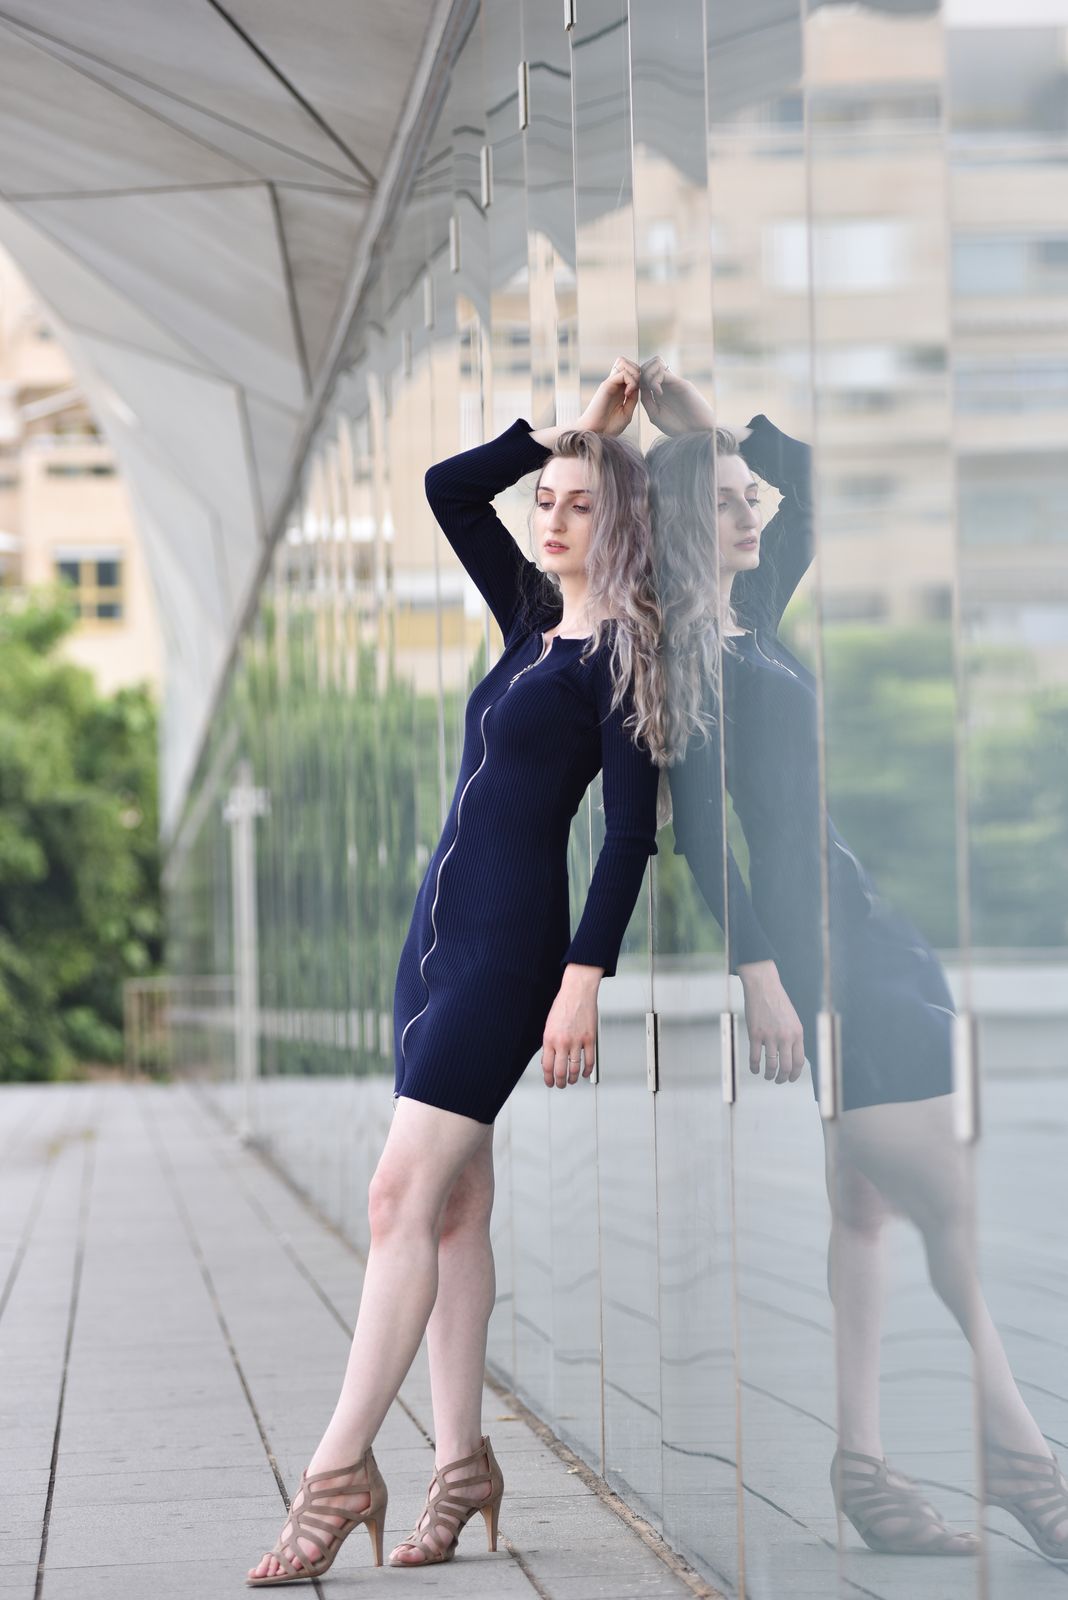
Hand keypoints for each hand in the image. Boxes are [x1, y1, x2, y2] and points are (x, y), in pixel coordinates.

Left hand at [541, 967, 599, 1087]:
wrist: (577, 992)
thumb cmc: (563, 1006)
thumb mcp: (549, 1025)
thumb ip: (549, 1044)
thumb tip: (549, 1061)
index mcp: (549, 1039)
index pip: (547, 1066)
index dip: (548, 1078)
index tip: (550, 1083)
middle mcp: (562, 1042)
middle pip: (561, 1071)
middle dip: (560, 1082)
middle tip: (561, 1085)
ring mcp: (577, 1041)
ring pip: (575, 1069)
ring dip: (572, 1079)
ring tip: (571, 1081)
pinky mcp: (590, 1039)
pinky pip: (589, 1061)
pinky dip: (587, 1070)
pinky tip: (584, 1073)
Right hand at [574, 357, 639, 437]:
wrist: (596, 434)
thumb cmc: (609, 427)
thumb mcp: (627, 412)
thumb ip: (633, 398)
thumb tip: (639, 385)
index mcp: (619, 390)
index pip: (630, 371)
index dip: (639, 377)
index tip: (639, 392)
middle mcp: (614, 384)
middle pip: (627, 363)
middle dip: (638, 372)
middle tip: (637, 388)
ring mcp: (610, 383)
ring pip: (624, 363)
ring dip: (634, 374)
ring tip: (633, 389)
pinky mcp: (606, 385)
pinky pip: (623, 373)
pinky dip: (631, 381)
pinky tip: (627, 394)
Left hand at [639, 356, 716, 436]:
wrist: (698, 433)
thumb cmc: (678, 427)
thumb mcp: (656, 415)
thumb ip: (646, 401)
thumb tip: (640, 386)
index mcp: (660, 391)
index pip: (645, 374)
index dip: (637, 379)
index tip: (637, 393)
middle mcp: (667, 384)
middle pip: (650, 364)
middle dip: (641, 373)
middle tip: (643, 389)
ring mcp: (674, 382)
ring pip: (656, 363)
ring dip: (648, 375)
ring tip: (652, 391)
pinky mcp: (681, 383)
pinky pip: (663, 373)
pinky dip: (655, 381)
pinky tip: (659, 394)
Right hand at [737, 961, 804, 1084]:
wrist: (764, 987)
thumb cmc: (778, 1002)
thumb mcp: (793, 1020)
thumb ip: (793, 1037)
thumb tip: (791, 1056)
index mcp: (797, 1033)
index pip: (799, 1061)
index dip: (795, 1074)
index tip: (790, 1078)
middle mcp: (785, 1036)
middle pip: (786, 1067)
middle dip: (782, 1078)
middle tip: (778, 1080)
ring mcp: (770, 1036)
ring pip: (771, 1065)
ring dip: (769, 1075)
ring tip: (767, 1076)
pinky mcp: (755, 1034)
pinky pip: (755, 1057)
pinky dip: (755, 1067)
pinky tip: (755, 1069)